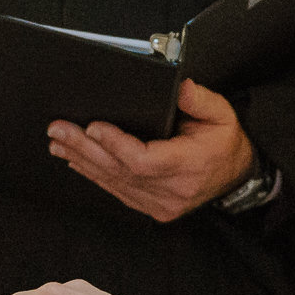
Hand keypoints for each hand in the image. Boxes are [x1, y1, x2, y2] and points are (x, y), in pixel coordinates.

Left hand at [48, 79, 253, 221]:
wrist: (237, 177)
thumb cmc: (225, 143)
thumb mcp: (223, 114)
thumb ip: (200, 100)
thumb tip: (179, 87)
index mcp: (190, 165)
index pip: (144, 160)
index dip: (115, 144)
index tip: (93, 127)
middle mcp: (173, 190)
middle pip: (120, 170)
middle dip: (85, 148)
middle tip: (58, 130)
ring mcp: (160, 203)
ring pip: (114, 182)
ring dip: (82, 161)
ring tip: (58, 142)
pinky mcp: (152, 208)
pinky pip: (118, 191)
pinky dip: (94, 175)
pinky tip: (76, 161)